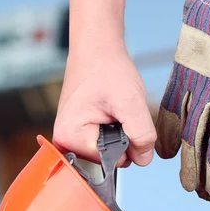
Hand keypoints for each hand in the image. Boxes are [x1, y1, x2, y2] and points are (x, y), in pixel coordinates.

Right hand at [53, 44, 156, 167]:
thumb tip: (144, 160)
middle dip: (122, 136)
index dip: (127, 143)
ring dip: (119, 131)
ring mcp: (70, 137)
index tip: (122, 116)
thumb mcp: (131, 103)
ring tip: (112, 108)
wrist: (96, 49)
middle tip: (117, 109)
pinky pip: (104, 141)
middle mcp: (65, 141)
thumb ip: (141, 135)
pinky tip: (109, 110)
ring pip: (108, 150)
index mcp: (70, 138)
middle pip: (108, 157)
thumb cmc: (107, 70)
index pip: (111, 161)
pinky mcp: (78, 132)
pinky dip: (113, 128)